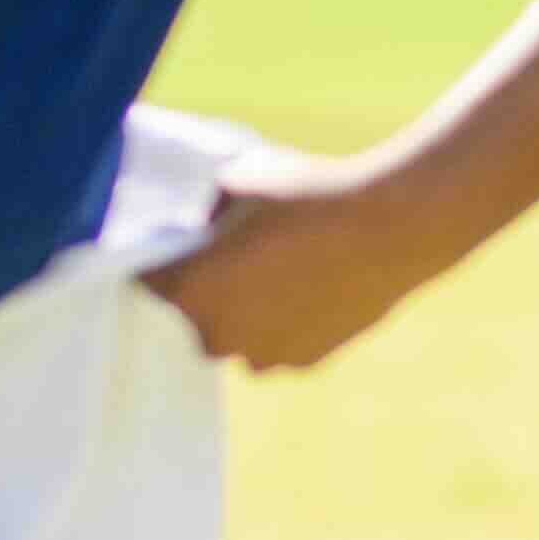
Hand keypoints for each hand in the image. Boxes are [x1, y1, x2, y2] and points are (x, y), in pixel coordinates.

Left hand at [141, 158, 443, 372]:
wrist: (390, 228)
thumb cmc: (311, 195)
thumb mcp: (241, 178)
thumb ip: (207, 207)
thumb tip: (199, 218)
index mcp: (187, 288)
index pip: (148, 280)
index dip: (163, 260)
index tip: (181, 244)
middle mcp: (215, 333)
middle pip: (192, 316)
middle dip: (207, 291)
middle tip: (237, 257)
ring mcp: (261, 354)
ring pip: (238, 338)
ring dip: (248, 314)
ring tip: (281, 274)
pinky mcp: (305, 361)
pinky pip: (281, 346)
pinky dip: (288, 325)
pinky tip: (311, 289)